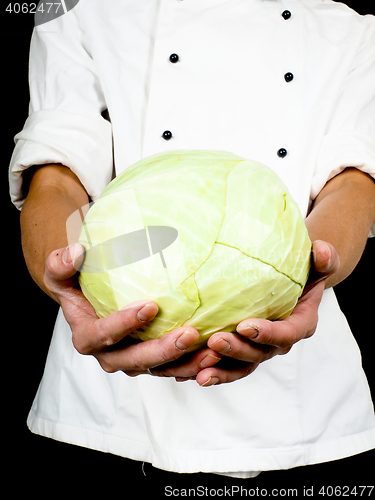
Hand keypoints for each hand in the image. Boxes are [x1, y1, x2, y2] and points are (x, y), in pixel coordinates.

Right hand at [44, 243, 220, 375]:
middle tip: (190, 334)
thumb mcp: (61, 270)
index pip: (102, 336)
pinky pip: (174, 368)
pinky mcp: (154, 361)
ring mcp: (133, 361)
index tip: (150, 306)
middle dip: (163, 351)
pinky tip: (217, 353)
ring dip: (186, 364)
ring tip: (213, 352)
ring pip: (160, 370)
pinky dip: (194, 364)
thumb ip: (61, 263)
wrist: (91, 299)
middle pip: (136, 360)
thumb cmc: (78, 282)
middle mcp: (110, 356)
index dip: (124, 325)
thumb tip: (76, 252)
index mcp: (87, 337)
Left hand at [191, 240, 339, 386]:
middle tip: (215, 341)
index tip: (245, 325)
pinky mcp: (244, 351)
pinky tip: (190, 376)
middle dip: (237, 350)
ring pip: (242, 366)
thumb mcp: (317, 263)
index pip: (287, 333)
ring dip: (222, 370)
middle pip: (260, 353)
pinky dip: (213, 371)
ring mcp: (261, 349)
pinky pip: (229, 366)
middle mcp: (280, 342)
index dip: (268, 333)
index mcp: (301, 323)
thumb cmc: (304, 271)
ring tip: (201, 373)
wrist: (293, 284)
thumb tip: (323, 251)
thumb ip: (324, 258)